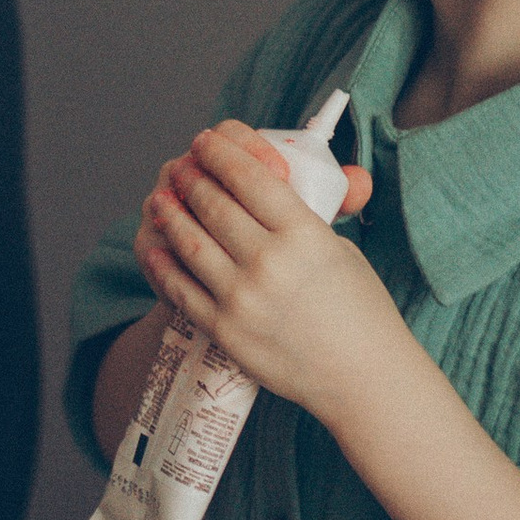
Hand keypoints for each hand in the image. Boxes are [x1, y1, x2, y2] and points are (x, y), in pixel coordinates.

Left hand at [135, 122, 386, 420]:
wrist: (362, 378)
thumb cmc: (360, 310)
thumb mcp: (341, 249)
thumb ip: (307, 213)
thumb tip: (288, 171)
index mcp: (305, 234)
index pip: (250, 177)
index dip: (221, 152)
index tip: (207, 141)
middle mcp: (270, 262)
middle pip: (214, 204)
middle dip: (192, 177)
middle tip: (183, 165)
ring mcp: (243, 297)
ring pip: (190, 241)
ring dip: (171, 213)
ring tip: (162, 198)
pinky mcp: (225, 329)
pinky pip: (182, 287)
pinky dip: (164, 261)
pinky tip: (158, 245)